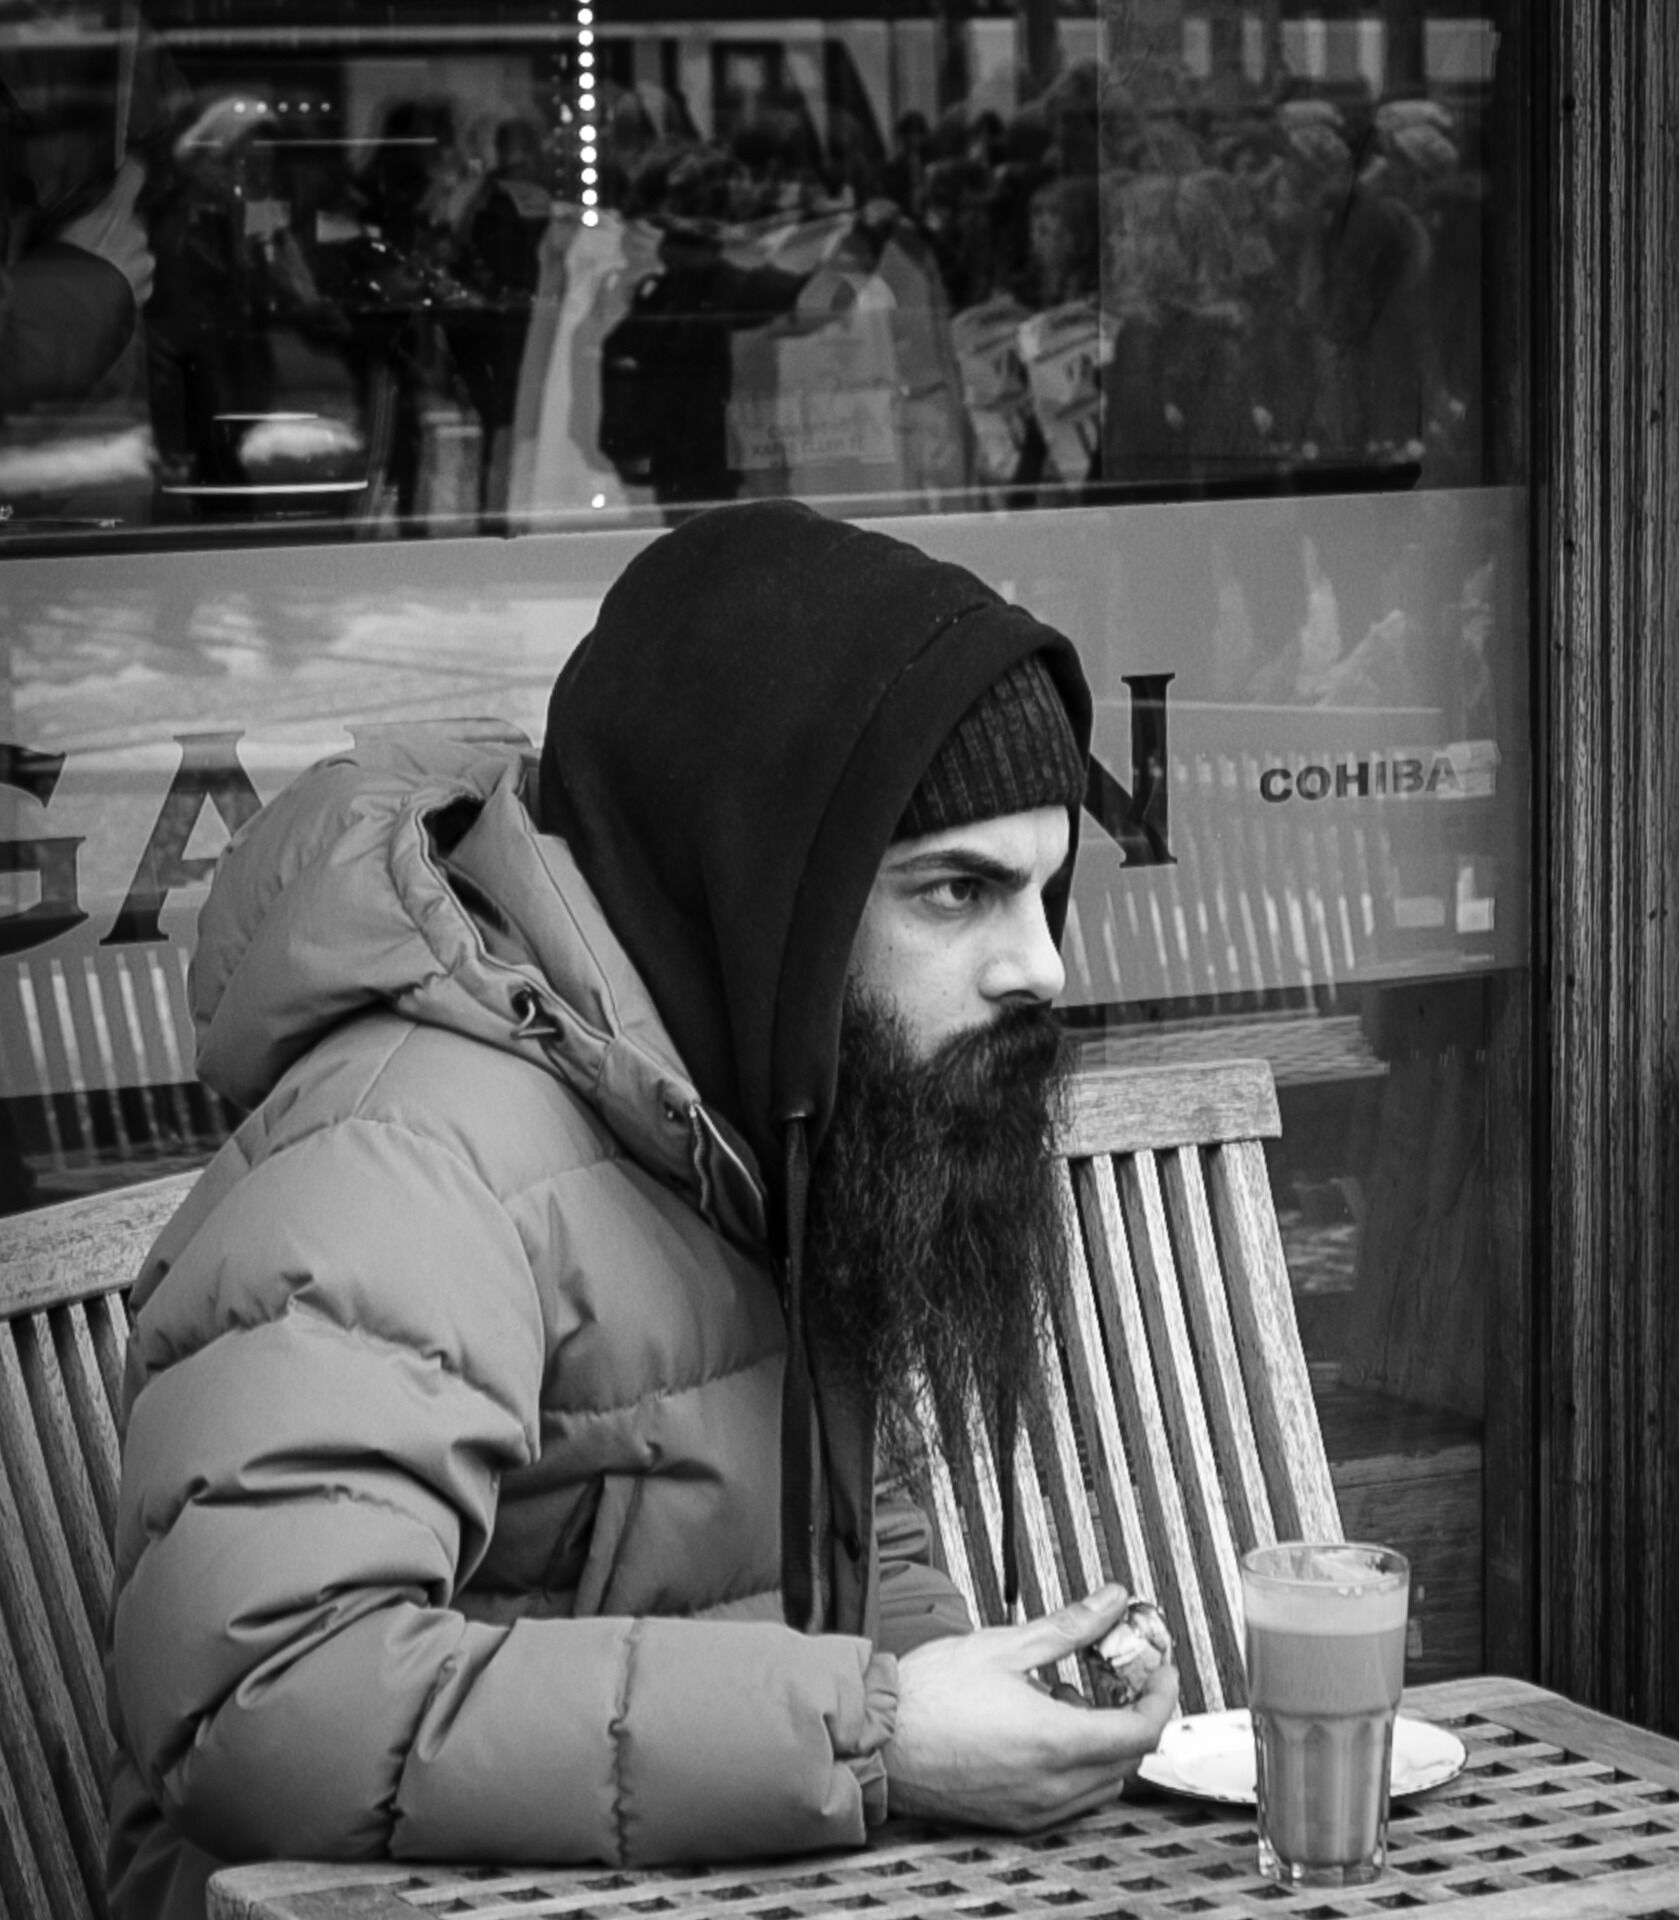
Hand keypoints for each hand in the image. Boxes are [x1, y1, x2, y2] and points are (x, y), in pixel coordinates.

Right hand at [58, 157, 154, 307]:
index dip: (134, 171)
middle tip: (104, 238)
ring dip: (129, 256)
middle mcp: (138, 233)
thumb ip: (85, 213)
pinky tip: (114, 282)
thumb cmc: (70, 257)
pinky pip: (142, 278)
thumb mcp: (68, 224)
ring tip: (106, 266)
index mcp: (116, 212)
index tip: (136, 167)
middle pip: (138, 223)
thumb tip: (85, 209)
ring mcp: (145, 261)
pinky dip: (131, 279)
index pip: (133, 177)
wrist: (82, 297)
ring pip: (142, 252)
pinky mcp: (148, 286)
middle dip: (126, 228)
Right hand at [883, 1583, 1179, 1831]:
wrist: (878, 1738)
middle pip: (1128, 1758)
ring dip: (1104, 1741)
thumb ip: (1069, 1625)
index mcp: (1057, 1740)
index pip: (1142, 1731)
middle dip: (1132, 1712)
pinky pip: (1071, 1799)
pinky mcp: (1016, 1819)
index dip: (1161, 1697)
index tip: (1161, 1670)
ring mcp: (1036, 1808)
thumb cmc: (930, 1693)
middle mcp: (1053, 1784)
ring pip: (1102, 1783)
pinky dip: (1077, 1765)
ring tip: (1065, 1696)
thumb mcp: (1005, 1645)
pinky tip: (1043, 1727)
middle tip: (1115, 1674)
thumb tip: (1111, 1601)